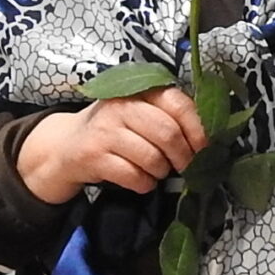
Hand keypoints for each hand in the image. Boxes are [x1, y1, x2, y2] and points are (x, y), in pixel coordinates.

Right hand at [15, 90, 207, 203]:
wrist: (66, 146)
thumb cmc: (114, 130)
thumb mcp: (139, 114)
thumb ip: (168, 118)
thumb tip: (208, 141)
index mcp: (138, 91)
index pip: (177, 103)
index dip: (197, 129)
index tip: (204, 148)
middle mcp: (120, 106)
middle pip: (168, 133)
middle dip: (184, 156)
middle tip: (186, 167)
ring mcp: (105, 130)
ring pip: (152, 158)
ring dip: (162, 172)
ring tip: (157, 171)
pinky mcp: (93, 156)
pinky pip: (133, 176)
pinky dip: (144, 184)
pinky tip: (140, 180)